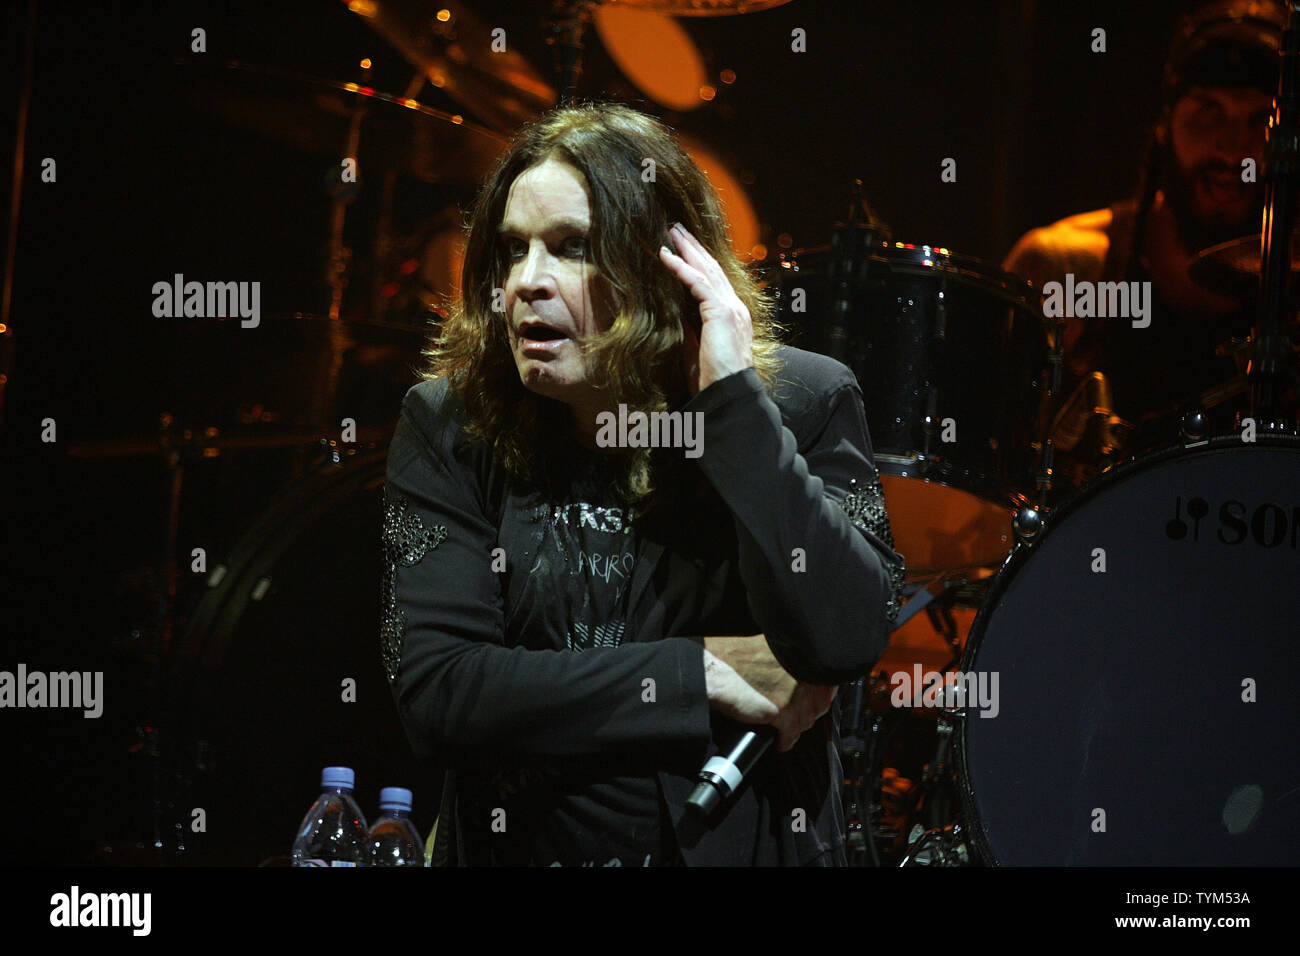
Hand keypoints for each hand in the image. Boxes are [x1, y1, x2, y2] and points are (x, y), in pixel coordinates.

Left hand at [659, 223, 753, 396]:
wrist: (727, 392)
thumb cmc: (713, 379)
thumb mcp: (697, 349)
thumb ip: (690, 330)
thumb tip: (675, 316)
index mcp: (731, 316)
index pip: (714, 281)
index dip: (698, 262)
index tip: (683, 248)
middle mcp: (735, 307)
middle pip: (712, 268)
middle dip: (693, 247)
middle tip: (677, 228)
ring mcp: (730, 307)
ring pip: (706, 269)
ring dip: (687, 249)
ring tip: (671, 232)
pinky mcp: (720, 311)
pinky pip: (697, 282)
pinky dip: (680, 267)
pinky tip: (666, 256)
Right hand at [703, 635, 837, 752]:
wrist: (711, 671)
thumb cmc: (730, 659)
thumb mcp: (764, 649)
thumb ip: (783, 660)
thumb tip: (793, 677)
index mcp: (797, 654)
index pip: (824, 681)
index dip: (818, 696)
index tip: (813, 703)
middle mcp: (801, 671)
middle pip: (818, 704)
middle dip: (806, 714)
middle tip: (793, 719)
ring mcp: (794, 691)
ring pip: (805, 721)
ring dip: (794, 728)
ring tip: (783, 730)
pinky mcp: (782, 711)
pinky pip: (791, 735)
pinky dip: (783, 742)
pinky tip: (777, 741)